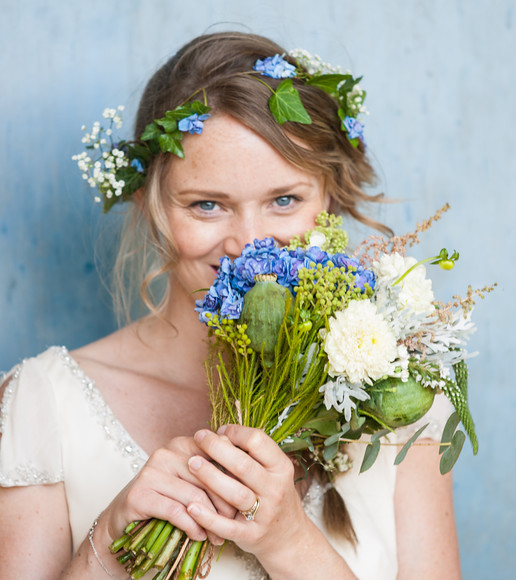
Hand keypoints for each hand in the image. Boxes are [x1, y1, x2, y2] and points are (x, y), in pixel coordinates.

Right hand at [104, 436, 234, 545]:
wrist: (126, 520)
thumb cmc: (166, 499)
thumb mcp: (191, 483)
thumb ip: (214, 474)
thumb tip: (250, 479)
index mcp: (182, 444)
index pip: (216, 454)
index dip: (233, 477)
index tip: (245, 496)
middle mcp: (166, 452)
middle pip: (208, 477)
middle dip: (224, 502)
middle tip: (234, 521)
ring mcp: (151, 472)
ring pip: (194, 496)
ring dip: (210, 521)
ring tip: (218, 535)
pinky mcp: (140, 494)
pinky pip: (176, 511)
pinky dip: (192, 526)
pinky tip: (199, 536)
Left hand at [185, 425, 309, 558]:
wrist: (288, 536)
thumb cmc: (272, 494)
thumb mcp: (272, 471)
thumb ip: (252, 454)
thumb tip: (220, 434)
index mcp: (281, 467)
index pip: (258, 441)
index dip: (236, 432)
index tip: (219, 431)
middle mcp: (275, 489)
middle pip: (243, 465)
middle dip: (217, 448)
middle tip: (199, 437)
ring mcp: (264, 514)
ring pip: (236, 494)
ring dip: (210, 477)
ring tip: (191, 463)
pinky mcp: (251, 535)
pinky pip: (227, 527)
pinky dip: (207, 517)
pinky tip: (191, 506)